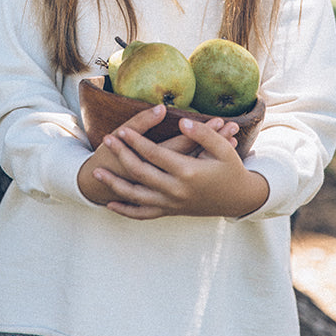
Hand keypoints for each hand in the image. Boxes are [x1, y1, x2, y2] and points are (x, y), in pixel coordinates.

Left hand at [77, 105, 240, 206]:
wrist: (239, 199)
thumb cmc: (231, 170)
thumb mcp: (223, 149)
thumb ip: (203, 134)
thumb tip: (183, 121)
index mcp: (189, 172)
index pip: (155, 154)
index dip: (137, 141)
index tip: (122, 129)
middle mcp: (177, 190)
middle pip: (141, 173)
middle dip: (121, 156)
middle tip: (107, 140)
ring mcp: (173, 204)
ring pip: (137, 196)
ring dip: (115, 185)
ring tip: (97, 171)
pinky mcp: (171, 211)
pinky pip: (144, 214)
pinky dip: (126, 210)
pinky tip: (110, 203)